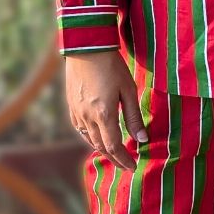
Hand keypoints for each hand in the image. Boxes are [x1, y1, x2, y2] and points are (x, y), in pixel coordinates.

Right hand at [64, 48, 147, 170]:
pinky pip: (80, 129)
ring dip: (103, 150)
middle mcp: (87, 118)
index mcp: (104, 115)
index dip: (124, 159)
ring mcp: (77, 113)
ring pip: (89, 140)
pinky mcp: (71, 106)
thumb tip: (142, 140)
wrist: (87, 48)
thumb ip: (134, 117)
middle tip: (127, 165)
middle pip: (101, 147)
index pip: (115, 146)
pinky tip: (97, 138)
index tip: (133, 166)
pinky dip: (90, 138)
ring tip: (115, 155)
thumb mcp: (128, 90)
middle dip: (115, 158)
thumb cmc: (112, 66)